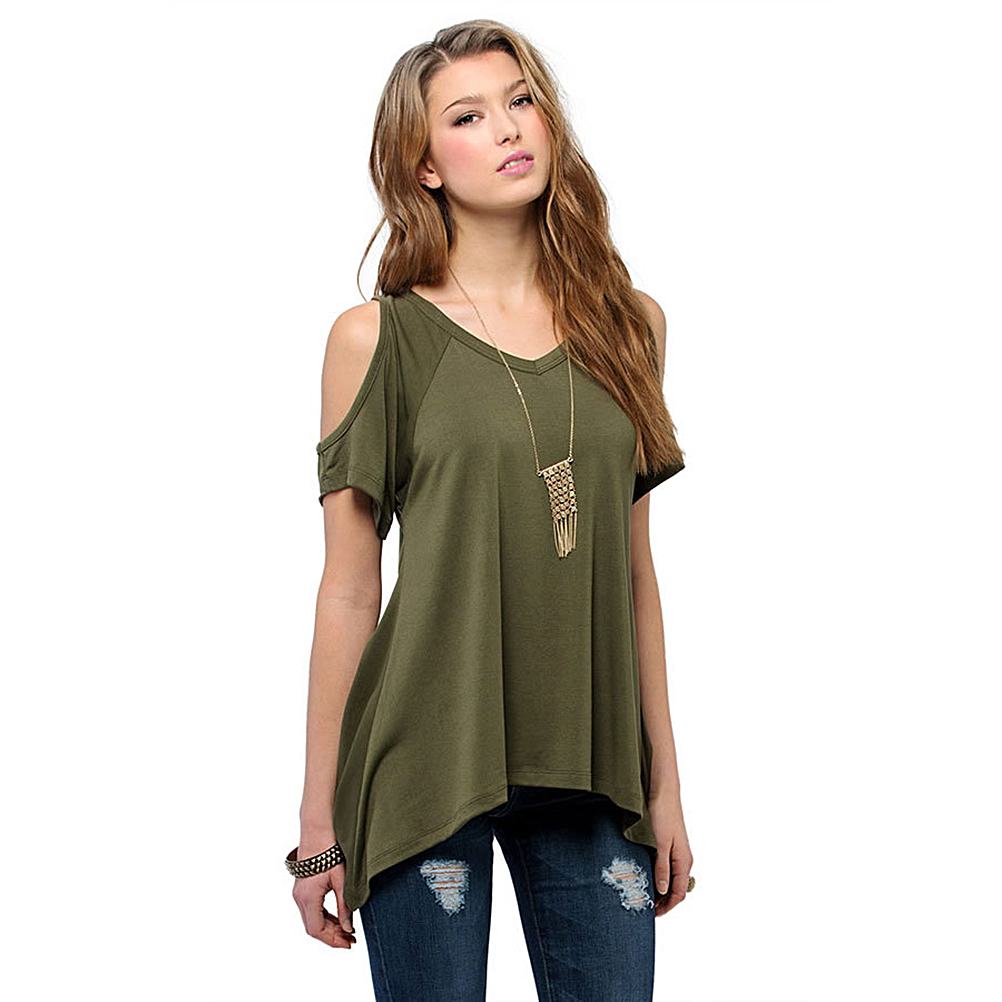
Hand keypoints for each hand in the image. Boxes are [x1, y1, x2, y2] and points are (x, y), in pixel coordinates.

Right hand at [291, 835, 356, 948]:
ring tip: (347, 932)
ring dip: (329, 927)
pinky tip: (338, 919)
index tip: (348, 944)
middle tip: (351, 940)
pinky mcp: (302, 888)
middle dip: (332, 936)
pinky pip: (311, 910)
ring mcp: (299, 893)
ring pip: (312, 920)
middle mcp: (299, 898)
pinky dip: (324, 917)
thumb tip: (348, 928)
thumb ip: (345, 906)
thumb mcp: (342, 880)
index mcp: (308, 897)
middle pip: (313, 927)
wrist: (318, 829)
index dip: (332, 940)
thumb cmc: (330, 851)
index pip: (316, 930)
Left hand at [648, 794, 693, 916]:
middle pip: (676, 889)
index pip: (679, 893)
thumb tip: (662, 891)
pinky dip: (658, 877)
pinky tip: (647, 877)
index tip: (653, 914)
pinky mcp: (670, 846)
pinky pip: (667, 868)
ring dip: (660, 890)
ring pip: (671, 879)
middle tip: (645, 908)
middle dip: (663, 901)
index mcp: (684, 861)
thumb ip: (662, 867)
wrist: (662, 792)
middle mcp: (683, 859)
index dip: (667, 906)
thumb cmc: (662, 815)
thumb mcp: (660, 843)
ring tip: (644, 895)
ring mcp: (677, 852)